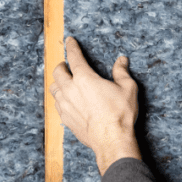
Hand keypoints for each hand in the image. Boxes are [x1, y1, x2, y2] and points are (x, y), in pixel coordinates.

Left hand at [50, 37, 141, 174]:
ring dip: (58, 83)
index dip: (71, 46)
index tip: (69, 40)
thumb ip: (122, 72)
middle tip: (67, 66)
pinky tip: (67, 101)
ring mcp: (65, 106)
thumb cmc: (120, 114)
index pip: (74, 57)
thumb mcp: (127, 89)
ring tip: (66, 83)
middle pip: (57, 72)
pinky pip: (57, 105)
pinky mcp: (65, 119)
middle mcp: (70, 90)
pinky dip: (60, 99)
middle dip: (62, 66)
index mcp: (84, 78)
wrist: (111, 140)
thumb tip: (121, 60)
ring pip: (54, 89)